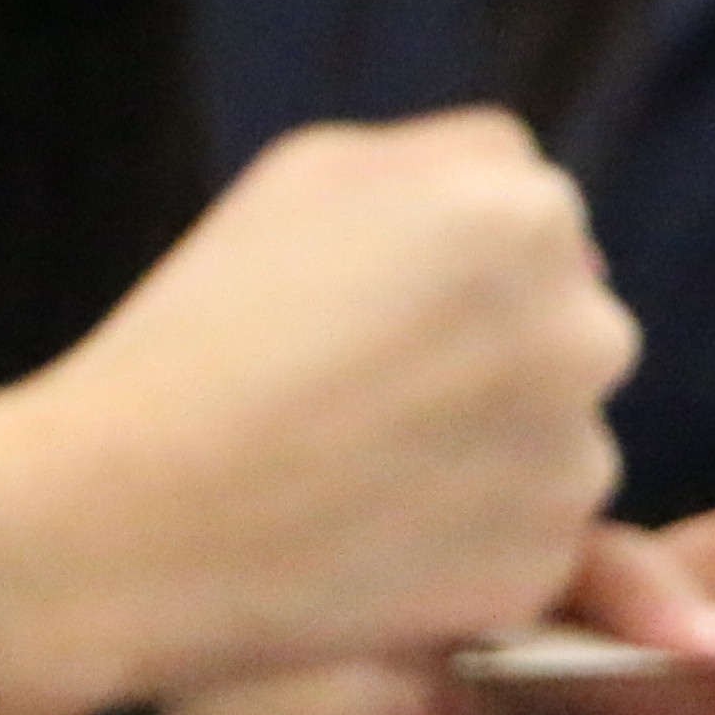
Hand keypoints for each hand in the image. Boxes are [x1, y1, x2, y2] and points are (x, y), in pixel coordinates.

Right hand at [0, 112, 635, 714]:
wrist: (133, 515)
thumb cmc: (203, 331)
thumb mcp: (303, 173)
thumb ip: (439, 157)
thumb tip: (520, 201)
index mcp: (522, 212)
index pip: (535, 218)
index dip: (447, 266)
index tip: (372, 309)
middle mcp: (581, 327)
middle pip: (564, 324)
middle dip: (491, 351)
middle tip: (363, 391)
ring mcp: (574, 452)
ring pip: (554, 432)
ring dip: (488, 445)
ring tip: (356, 467)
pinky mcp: (546, 557)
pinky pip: (528, 533)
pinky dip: (469, 538)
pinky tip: (369, 534)